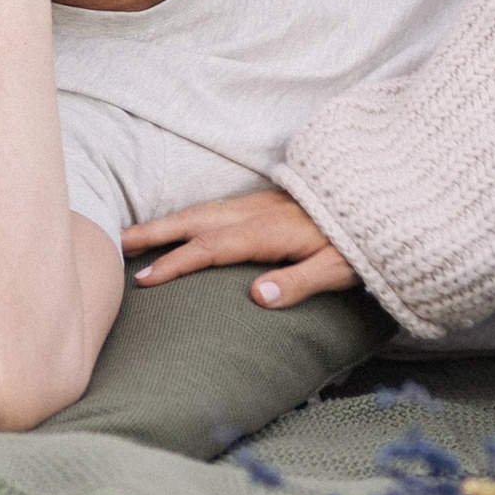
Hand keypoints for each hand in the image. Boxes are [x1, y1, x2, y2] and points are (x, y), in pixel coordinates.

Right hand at [121, 188, 358, 309]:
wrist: (379, 197)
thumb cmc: (359, 240)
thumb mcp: (340, 268)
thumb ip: (300, 283)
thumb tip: (257, 297)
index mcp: (270, 230)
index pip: (212, 247)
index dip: (177, 262)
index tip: (146, 279)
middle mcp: (258, 211)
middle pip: (197, 220)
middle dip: (155, 233)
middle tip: (116, 246)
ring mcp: (260, 203)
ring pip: (203, 210)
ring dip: (167, 223)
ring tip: (133, 236)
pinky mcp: (265, 202)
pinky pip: (215, 208)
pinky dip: (188, 217)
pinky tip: (180, 227)